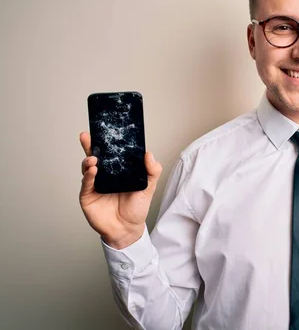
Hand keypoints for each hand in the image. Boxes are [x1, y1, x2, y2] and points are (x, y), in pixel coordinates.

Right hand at [78, 131, 162, 248]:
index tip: (105, 129)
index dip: (107, 142)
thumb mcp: (149, 187)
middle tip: (87, 135)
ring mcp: (94, 184)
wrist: (128, 229)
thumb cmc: (136, 208)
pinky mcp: (87, 196)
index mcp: (118, 170)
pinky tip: (92, 171)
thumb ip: (152, 171)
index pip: (111, 153)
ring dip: (89, 161)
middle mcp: (104, 175)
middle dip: (90, 145)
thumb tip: (149, 153)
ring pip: (87, 168)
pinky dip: (88, 176)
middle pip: (95, 156)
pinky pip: (86, 184)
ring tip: (94, 159)